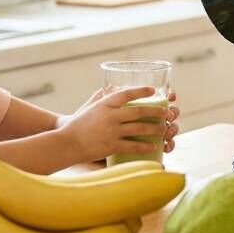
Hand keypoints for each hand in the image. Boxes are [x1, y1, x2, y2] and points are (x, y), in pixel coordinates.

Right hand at [62, 86, 178, 161]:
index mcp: (105, 104)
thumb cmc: (78, 124)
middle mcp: (110, 116)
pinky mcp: (111, 146)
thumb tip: (116, 86)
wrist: (66, 143)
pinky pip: (133, 146)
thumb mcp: (91, 106)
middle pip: (139, 111)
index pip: (126, 93)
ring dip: (155, 128)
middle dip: (156, 111)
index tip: (153, 90)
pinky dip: (145, 146)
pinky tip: (154, 146)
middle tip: (167, 112)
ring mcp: (111, 131)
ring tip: (164, 128)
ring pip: (140, 128)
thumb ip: (104, 97)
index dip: (141, 91)